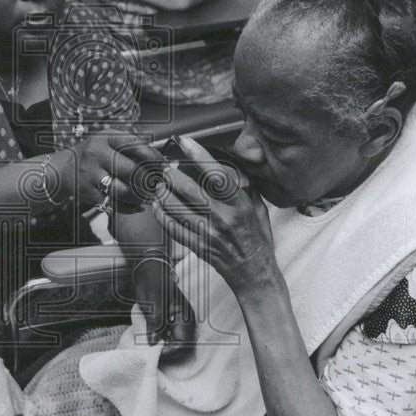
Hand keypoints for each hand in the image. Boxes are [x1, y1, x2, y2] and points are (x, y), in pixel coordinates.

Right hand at [54, 133, 164, 210]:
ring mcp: (91, 174)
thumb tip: (160, 158)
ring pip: (122, 189)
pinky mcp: (88, 192)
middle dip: (148, 180)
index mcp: (106, 138)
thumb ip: (131, 145)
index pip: (135, 145)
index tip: (163, 165)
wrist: (64, 168)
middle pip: (131, 170)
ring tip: (145, 195)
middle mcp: (97, 154)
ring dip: (138, 195)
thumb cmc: (95, 153)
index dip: (152, 157)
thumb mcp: (108, 141)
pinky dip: (126, 204)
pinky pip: (112, 201)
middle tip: (157, 184)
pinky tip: (132, 202)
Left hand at [132, 255, 195, 361]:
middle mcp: (185, 322)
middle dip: (165, 350)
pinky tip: (147, 334)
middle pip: (180, 347)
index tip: (152, 351)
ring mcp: (179, 322)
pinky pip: (168, 337)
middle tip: (148, 348)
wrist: (149, 270)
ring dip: (160, 345)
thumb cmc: (152, 284)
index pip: (182, 344)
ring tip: (146, 341)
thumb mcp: (153, 305)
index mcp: (185, 317)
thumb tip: (152, 344)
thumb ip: (154, 325)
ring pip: (173, 343)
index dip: (168, 351)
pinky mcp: (171, 321)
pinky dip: (158, 339)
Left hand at [152, 137, 276, 296]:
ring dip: (163, 194)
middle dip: (173, 175)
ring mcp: (208, 234)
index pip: (217, 174)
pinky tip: (157, 206)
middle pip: (190, 190)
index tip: (186, 142)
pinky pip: (173, 229)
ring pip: (177, 209)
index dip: (200, 155)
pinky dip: (161, 216)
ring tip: (159, 185)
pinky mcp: (197, 247)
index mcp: (240, 205)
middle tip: (166, 167)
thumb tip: (230, 169)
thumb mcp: (258, 209)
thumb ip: (244, 189)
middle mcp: (223, 218)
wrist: (254, 273)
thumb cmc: (257, 240)